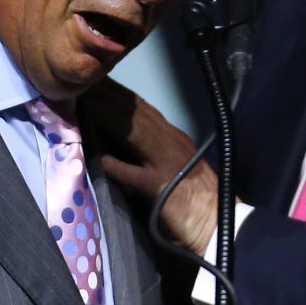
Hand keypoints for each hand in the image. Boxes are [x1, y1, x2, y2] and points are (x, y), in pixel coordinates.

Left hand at [83, 80, 218, 253]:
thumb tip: (114, 147)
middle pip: (136, 114)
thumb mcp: (171, 168)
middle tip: (86, 79)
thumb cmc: (194, 202)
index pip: (142, 110)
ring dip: (109, 117)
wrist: (219, 224)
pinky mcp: (163, 188)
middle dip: (110, 95)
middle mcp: (171, 144)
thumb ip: (148, 155)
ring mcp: (168, 164)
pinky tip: (102, 160)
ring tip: (86, 103)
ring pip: (136, 134)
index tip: (97, 80)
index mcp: (173, 139)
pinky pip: (138, 176)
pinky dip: (120, 167)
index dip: (118, 94)